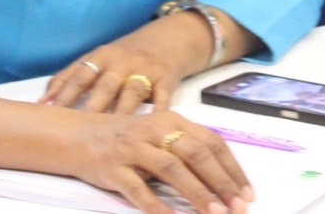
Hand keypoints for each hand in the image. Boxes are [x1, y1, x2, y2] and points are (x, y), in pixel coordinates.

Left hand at [42, 15, 214, 114]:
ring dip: (121, 112)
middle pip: (105, 86)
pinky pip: (162, 97)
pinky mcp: (166, 79)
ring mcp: (145, 70)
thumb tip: (42, 103)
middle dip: (91, 108)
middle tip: (79, 131)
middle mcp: (122, 62)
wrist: (167, 40)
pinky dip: (157, 111)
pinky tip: (149, 127)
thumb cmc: (123, 57)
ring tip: (112, 135)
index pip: (80, 76)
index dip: (65, 95)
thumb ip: (71, 77)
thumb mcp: (98, 59)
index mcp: (101, 56)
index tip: (50, 115)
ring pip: (132, 93)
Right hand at [67, 109, 251, 213]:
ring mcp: (134, 149)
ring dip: (197, 193)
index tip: (247, 193)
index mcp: (172, 120)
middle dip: (221, 183)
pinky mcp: (114, 168)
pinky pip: (138, 189)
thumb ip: (186, 148)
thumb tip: (223, 180)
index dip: (232, 169)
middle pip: (196, 155)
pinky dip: (156, 206)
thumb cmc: (126, 138)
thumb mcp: (159, 134)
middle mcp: (156, 130)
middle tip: (238, 207)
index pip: (211, 142)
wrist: (77, 136)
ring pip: (172, 169)